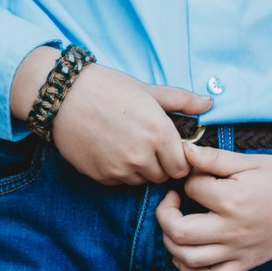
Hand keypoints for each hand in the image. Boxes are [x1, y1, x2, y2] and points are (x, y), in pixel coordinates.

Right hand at [17, 53, 205, 186]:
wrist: (62, 96)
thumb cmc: (107, 88)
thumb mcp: (148, 90)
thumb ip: (182, 101)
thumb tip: (209, 103)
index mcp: (158, 132)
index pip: (182, 166)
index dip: (179, 158)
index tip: (170, 149)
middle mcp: (142, 155)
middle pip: (163, 176)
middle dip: (160, 164)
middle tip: (148, 145)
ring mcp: (120, 169)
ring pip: (141, 181)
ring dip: (140, 169)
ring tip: (128, 145)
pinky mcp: (101, 176)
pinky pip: (120, 182)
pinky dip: (120, 172)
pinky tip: (111, 150)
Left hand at [153, 145, 271, 270]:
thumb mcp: (251, 162)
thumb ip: (214, 158)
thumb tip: (183, 150)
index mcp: (233, 200)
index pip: (191, 189)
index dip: (188, 177)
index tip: (196, 174)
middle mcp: (232, 230)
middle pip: (178, 232)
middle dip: (165, 214)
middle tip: (173, 200)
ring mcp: (237, 251)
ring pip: (187, 259)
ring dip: (171, 243)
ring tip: (176, 225)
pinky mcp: (244, 264)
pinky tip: (184, 256)